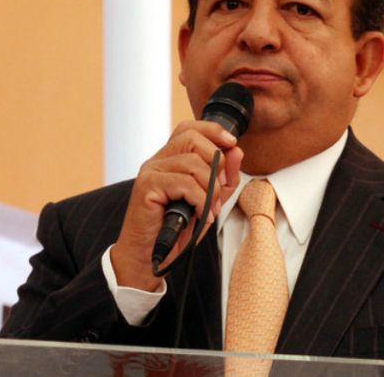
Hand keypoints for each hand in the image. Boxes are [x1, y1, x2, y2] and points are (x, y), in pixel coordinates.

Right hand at [110, 120, 243, 290]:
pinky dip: (201, 200)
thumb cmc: (178, 228)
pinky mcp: (147, 186)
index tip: (232, 143)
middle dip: (216, 164)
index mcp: (170, 158)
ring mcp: (150, 171)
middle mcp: (158, 160)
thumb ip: (225, 177)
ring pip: (193, 163)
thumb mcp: (210, 200)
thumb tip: (236, 150)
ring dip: (211, 189)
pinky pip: (185, 183)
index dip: (213, 130)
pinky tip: (199, 214)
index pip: (189, 128)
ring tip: (210, 210)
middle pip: (193, 140)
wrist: (152, 255)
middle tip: (219, 191)